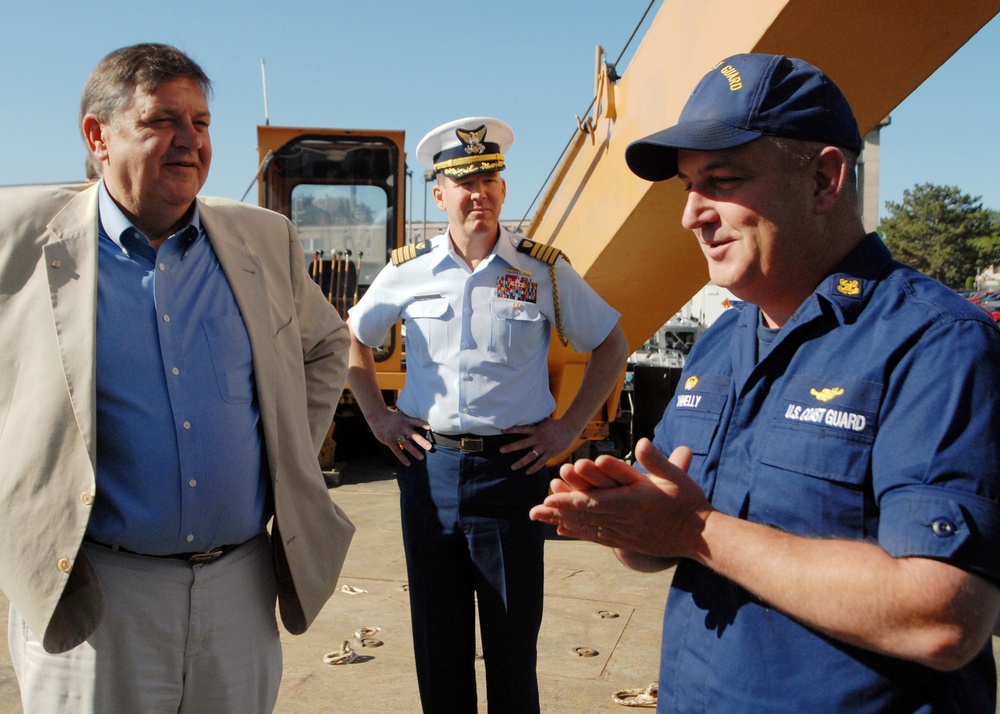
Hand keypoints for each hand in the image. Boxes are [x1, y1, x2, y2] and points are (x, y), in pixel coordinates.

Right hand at [369, 409, 431, 465]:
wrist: (377, 416)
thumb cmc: (392, 418)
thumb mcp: (402, 416)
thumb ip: (410, 420)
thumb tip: (423, 424)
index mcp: (406, 420)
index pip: (416, 421)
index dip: (423, 424)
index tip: (430, 428)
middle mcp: (402, 427)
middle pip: (414, 435)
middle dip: (422, 441)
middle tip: (430, 447)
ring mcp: (396, 434)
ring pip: (407, 444)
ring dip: (414, 451)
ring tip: (421, 458)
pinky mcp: (389, 440)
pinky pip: (397, 451)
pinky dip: (403, 458)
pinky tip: (408, 464)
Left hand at [501, 418, 578, 474]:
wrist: (570, 427)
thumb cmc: (557, 424)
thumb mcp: (544, 422)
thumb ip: (536, 425)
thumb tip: (528, 421)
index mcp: (536, 429)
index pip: (521, 429)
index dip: (511, 429)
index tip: (502, 431)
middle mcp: (538, 438)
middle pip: (522, 444)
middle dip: (510, 447)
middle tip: (501, 450)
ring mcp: (544, 447)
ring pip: (530, 456)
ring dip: (520, 462)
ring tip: (512, 467)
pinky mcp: (550, 453)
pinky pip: (540, 463)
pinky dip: (534, 468)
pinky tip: (527, 472)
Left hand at [529, 438, 708, 559]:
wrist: (701, 537)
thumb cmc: (689, 503)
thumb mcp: (677, 477)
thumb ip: (657, 460)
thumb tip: (642, 442)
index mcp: (633, 502)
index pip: (596, 501)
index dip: (571, 500)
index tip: (550, 497)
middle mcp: (625, 520)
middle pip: (585, 516)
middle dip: (558, 512)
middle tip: (533, 510)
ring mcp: (625, 534)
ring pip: (587, 528)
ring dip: (562, 522)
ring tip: (540, 518)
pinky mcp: (627, 542)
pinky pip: (597, 537)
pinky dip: (578, 533)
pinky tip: (563, 530)